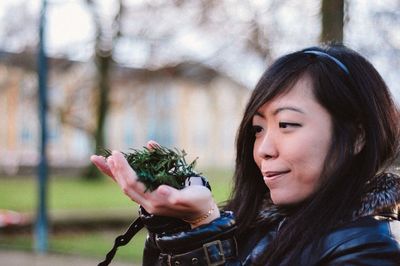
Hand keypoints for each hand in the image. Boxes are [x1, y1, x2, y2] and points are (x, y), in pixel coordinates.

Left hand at [90, 141, 219, 226]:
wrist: (201, 213)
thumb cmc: (198, 202)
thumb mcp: (191, 198)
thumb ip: (176, 196)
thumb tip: (161, 189)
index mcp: (155, 201)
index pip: (133, 183)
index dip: (123, 169)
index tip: (117, 155)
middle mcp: (147, 201)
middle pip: (125, 185)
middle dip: (115, 169)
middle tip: (109, 154)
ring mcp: (147, 199)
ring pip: (125, 185)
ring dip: (113, 173)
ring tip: (103, 159)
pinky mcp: (149, 195)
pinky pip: (132, 184)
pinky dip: (122, 174)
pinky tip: (119, 165)